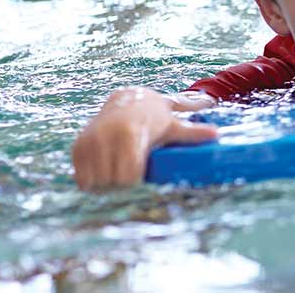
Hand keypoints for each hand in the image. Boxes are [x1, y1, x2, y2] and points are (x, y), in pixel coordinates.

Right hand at [71, 87, 217, 190]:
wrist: (125, 98)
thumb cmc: (154, 114)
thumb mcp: (172, 124)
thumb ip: (192, 132)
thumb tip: (217, 135)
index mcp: (130, 134)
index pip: (129, 176)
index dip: (136, 189)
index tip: (144, 194)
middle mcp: (106, 137)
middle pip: (112, 184)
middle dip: (122, 193)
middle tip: (132, 197)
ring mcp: (89, 142)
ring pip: (94, 184)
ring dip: (106, 192)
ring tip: (120, 193)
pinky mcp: (77, 147)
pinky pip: (81, 178)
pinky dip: (92, 185)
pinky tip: (106, 184)